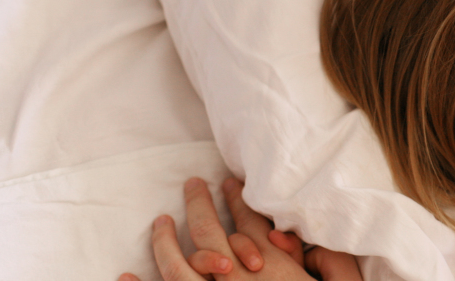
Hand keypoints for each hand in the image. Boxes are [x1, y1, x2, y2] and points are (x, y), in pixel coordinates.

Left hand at [118, 177, 361, 280]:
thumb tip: (295, 239)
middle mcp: (236, 280)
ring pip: (178, 267)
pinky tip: (122, 276)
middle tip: (192, 184)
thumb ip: (331, 262)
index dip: (238, 199)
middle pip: (208, 235)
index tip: (228, 182)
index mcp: (271, 268)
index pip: (249, 223)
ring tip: (159, 223)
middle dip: (199, 205)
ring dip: (164, 241)